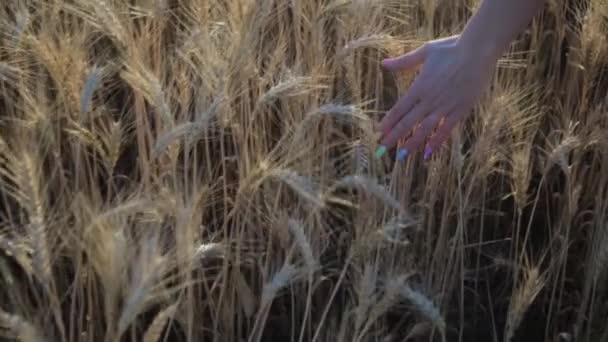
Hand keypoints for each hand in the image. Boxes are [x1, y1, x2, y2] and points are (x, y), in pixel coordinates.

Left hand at [375, 35, 497, 160]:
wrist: (479, 49)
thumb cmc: (451, 48)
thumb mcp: (425, 52)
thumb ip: (404, 62)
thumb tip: (384, 63)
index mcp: (419, 86)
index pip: (399, 109)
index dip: (388, 122)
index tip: (378, 133)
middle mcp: (430, 99)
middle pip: (408, 122)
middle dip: (394, 137)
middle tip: (382, 151)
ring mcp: (446, 105)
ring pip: (425, 129)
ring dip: (412, 143)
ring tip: (401, 156)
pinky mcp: (461, 109)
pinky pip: (447, 128)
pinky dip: (437, 141)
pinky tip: (429, 152)